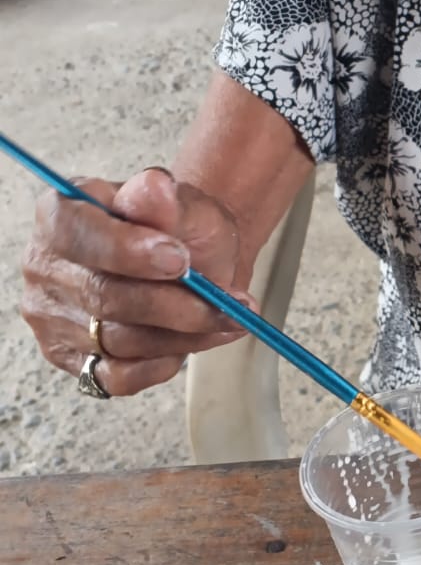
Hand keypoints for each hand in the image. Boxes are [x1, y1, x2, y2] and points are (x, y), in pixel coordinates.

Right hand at [20, 167, 251, 397]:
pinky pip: (116, 377)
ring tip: (230, 318)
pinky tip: (193, 342)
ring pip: (118, 340)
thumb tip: (154, 187)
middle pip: (103, 296)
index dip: (127, 250)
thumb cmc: (182, 230)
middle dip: (174, 303)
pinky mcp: (71, 358)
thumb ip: (169, 201)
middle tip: (229, 302)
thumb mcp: (187, 206)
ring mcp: (52, 316)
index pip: (78, 234)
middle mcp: (46, 265)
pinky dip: (162, 364)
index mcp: (61, 213)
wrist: (191, 263)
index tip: (179, 259)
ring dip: (184, 334)